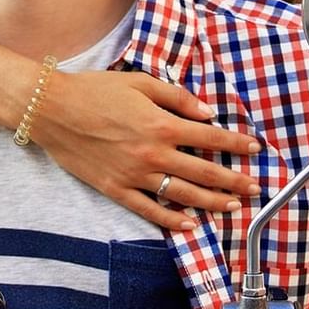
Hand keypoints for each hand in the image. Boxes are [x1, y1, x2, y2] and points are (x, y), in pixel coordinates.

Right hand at [30, 69, 262, 231]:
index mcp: (162, 125)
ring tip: (232, 206)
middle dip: (234, 180)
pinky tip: (189, 224)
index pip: (210, 137)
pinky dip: (171, 220)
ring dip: (212, 202)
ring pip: (182, 195)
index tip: (255, 149)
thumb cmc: (95, 90)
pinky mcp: (116, 189)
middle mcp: (153, 154)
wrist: (52, 109)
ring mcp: (135, 175)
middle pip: (204, 172)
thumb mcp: (140, 83)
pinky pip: (149, 210)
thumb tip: (208, 112)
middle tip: (255, 187)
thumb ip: (177, 98)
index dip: (236, 144)